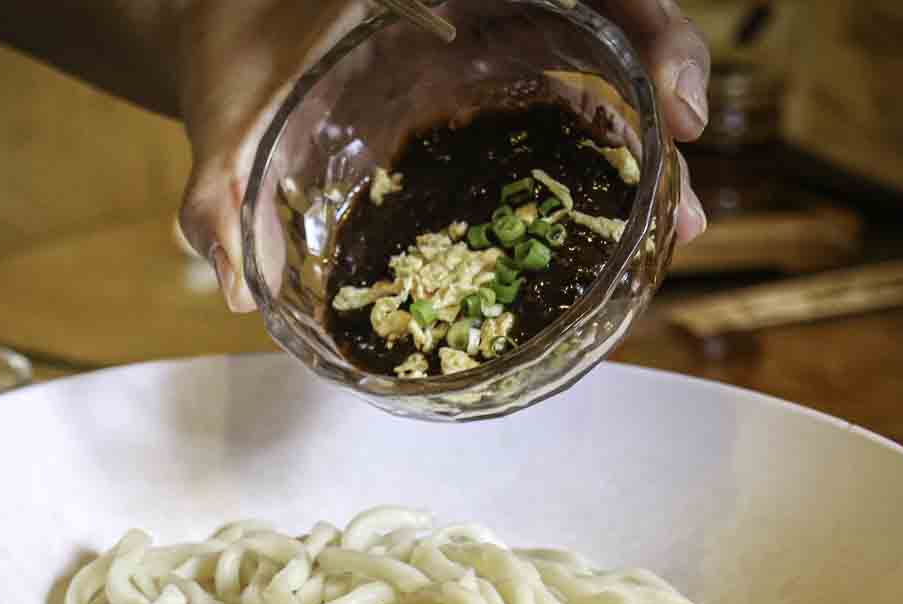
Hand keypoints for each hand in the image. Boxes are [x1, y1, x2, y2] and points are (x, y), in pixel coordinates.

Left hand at [178, 0, 710, 313]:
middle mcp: (480, 4)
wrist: (221, 50)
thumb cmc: (228, 68)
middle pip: (608, 24)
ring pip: (600, 70)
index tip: (669, 93)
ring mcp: (491, 44)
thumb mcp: (224, 121)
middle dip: (664, 86)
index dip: (642, 23)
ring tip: (672, 226)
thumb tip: (231, 278)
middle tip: (683, 183)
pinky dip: (601, 162)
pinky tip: (621, 224)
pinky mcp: (487, 88)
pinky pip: (563, 110)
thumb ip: (218, 188)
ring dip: (646, 142)